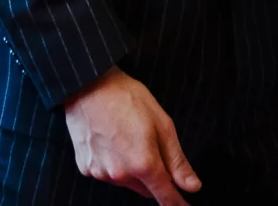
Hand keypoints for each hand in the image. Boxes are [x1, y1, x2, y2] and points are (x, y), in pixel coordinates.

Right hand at [63, 68, 199, 203]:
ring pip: (126, 181)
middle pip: (146, 189)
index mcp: (143, 163)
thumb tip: (192, 186)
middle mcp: (120, 174)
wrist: (88, 84)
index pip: (165, 195)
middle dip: (154, 177)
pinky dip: (113, 163)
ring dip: (132, 170)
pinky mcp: (85, 168)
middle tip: (152, 148)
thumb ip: (177, 160)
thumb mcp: (161, 123)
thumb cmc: (126, 98)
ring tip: (128, 137)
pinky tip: (111, 140)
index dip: (177, 203)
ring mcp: (100, 173)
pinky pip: (106, 173)